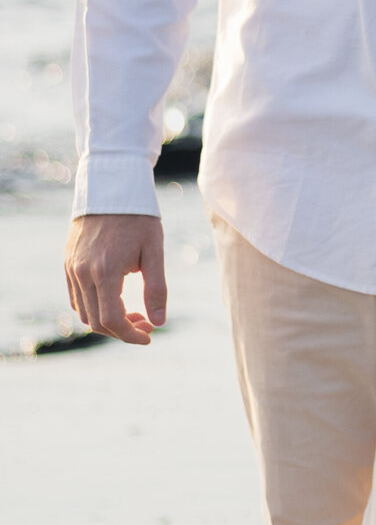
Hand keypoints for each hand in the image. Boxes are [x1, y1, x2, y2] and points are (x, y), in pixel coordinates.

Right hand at [64, 214, 166, 345]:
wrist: (111, 188)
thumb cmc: (138, 218)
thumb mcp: (154, 250)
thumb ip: (157, 288)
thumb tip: (159, 322)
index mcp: (105, 272)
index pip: (112, 320)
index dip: (130, 335)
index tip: (149, 335)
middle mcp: (83, 273)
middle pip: (97, 321)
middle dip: (122, 330)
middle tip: (146, 323)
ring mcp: (72, 269)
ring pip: (84, 312)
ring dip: (107, 321)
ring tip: (134, 312)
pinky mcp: (68, 263)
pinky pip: (76, 297)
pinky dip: (94, 307)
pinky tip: (115, 300)